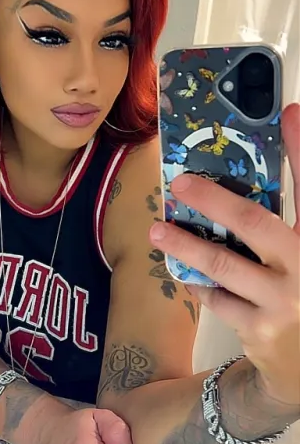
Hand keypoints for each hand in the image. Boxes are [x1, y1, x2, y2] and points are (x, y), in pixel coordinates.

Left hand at [150, 103, 299, 408]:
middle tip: (180, 182)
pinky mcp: (260, 332)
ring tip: (157, 230)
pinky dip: (198, 281)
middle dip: (213, 199)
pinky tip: (182, 269)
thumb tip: (259, 189)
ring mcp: (283, 304)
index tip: (290, 111)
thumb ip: (294, 225)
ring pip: (224, 264)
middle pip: (255, 223)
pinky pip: (217, 299)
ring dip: (186, 244)